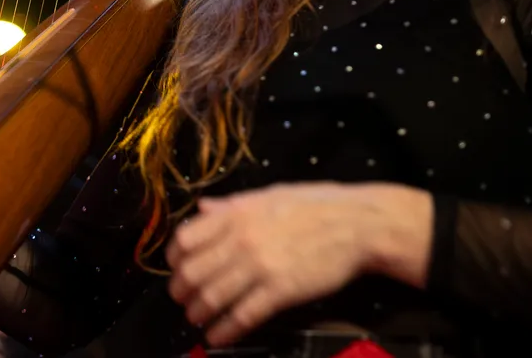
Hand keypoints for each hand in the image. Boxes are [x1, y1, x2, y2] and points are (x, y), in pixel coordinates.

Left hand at [166, 181, 432, 346]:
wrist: (357, 224)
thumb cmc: (316, 205)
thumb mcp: (268, 194)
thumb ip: (231, 205)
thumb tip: (202, 208)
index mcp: (236, 213)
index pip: (185, 239)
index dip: (174, 259)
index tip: (176, 268)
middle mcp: (242, 239)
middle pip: (192, 272)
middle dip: (181, 291)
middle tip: (182, 300)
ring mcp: (260, 266)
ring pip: (212, 297)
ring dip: (198, 313)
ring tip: (197, 320)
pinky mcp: (281, 291)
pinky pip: (243, 316)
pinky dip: (225, 330)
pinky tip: (218, 337)